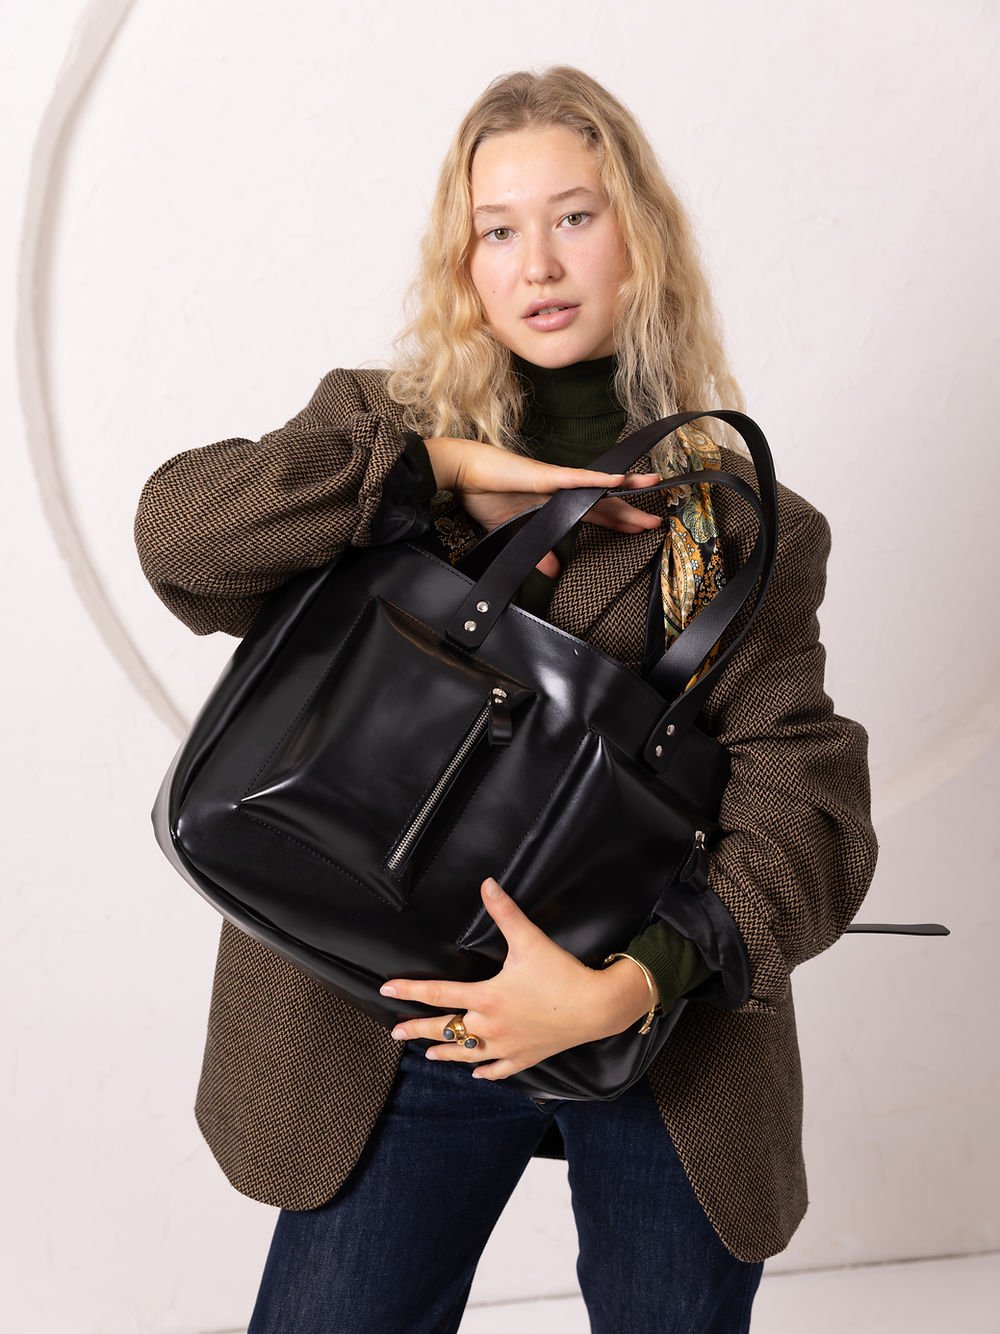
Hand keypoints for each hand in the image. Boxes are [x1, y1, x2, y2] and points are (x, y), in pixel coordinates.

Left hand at [379, 877, 655, 1081]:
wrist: (595, 1007)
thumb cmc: (561, 974)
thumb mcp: (529, 940)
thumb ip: (505, 912)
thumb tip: (487, 884)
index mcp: (487, 998)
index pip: (440, 993)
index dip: (411, 990)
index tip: (387, 988)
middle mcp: (491, 1026)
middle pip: (447, 1029)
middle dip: (418, 1030)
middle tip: (396, 1032)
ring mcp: (508, 1045)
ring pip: (468, 1054)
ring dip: (446, 1053)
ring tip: (428, 1055)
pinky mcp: (526, 1057)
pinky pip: (500, 1069)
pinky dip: (485, 1071)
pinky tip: (476, 1073)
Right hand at [423, 436, 663, 577]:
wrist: (463, 474)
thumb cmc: (484, 495)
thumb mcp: (514, 532)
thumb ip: (537, 551)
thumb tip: (556, 571)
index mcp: (554, 504)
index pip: (594, 515)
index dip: (617, 523)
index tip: (640, 530)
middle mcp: (561, 491)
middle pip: (604, 502)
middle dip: (631, 512)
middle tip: (658, 521)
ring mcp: (556, 482)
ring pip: (598, 485)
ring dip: (626, 485)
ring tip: (653, 485)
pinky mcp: (545, 476)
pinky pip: (577, 479)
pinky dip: (598, 480)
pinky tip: (619, 480)